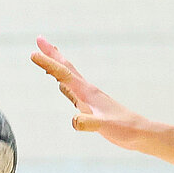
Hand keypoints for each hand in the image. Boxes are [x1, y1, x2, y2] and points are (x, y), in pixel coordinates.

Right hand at [30, 37, 151, 148]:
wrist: (141, 133)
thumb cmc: (124, 129)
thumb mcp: (104, 127)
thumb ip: (88, 123)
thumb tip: (73, 121)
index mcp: (88, 92)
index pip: (63, 74)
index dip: (47, 63)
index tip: (32, 53)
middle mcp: (88, 91)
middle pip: (66, 67)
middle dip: (52, 54)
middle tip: (39, 39)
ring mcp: (90, 98)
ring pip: (69, 77)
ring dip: (57, 66)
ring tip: (48, 56)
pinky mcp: (93, 107)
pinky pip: (74, 91)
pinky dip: (64, 83)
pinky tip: (63, 86)